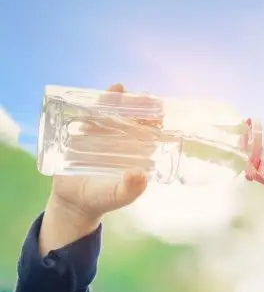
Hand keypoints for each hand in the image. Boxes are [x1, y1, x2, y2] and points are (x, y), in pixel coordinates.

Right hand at [40, 84, 148, 254]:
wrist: (74, 201)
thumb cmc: (102, 199)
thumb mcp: (117, 196)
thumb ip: (130, 189)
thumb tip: (141, 176)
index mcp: (137, 152)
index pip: (150, 131)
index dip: (155, 120)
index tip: (159, 112)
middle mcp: (122, 140)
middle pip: (132, 117)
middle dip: (138, 105)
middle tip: (142, 96)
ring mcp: (103, 135)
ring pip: (111, 113)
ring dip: (115, 100)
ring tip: (117, 90)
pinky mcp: (84, 134)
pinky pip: (89, 116)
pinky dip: (92, 105)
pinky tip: (94, 97)